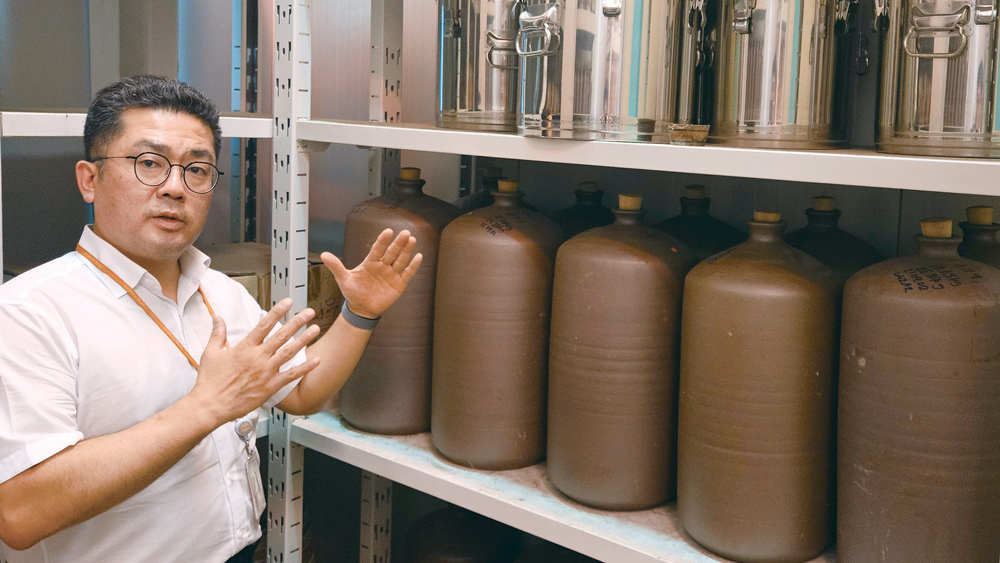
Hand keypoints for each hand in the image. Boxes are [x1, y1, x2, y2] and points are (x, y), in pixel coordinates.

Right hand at [189, 299, 320, 425]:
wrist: (211, 405)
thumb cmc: (210, 382)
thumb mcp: (211, 353)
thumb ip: (218, 333)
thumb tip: (217, 317)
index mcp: (244, 348)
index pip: (264, 324)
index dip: (277, 312)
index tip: (288, 303)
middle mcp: (258, 358)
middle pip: (281, 335)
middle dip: (297, 322)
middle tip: (309, 312)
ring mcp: (266, 372)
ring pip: (289, 352)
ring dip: (304, 340)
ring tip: (315, 329)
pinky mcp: (270, 386)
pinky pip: (291, 375)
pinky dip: (305, 367)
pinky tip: (316, 360)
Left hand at [321, 228, 422, 317]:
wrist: (362, 309)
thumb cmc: (353, 292)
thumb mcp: (343, 279)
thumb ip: (336, 266)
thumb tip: (323, 255)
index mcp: (370, 262)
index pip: (378, 249)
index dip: (383, 241)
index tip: (388, 231)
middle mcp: (383, 265)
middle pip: (392, 252)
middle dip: (398, 243)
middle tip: (404, 233)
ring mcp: (392, 274)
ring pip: (401, 260)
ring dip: (407, 250)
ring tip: (412, 239)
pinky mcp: (399, 283)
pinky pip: (408, 273)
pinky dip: (413, 266)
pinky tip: (418, 256)